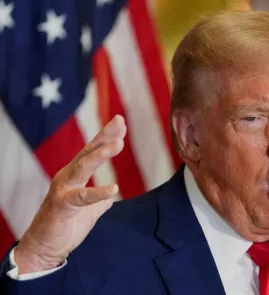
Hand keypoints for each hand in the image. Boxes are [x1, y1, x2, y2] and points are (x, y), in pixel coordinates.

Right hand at [14, 115, 126, 273]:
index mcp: (74, 175)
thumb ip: (98, 201)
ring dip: (101, 154)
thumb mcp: (88, 210)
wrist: (45, 248)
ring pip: (83, 167)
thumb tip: (110, 199)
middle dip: (104, 136)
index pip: (92, 152)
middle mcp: (68, 177)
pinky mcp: (63, 206)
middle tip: (120, 121)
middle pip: (88, 152)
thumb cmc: (65, 225)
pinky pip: (82, 197)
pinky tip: (113, 188)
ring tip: (118, 143)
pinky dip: (98, 193)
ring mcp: (63, 189)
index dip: (106, 137)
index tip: (121, 123)